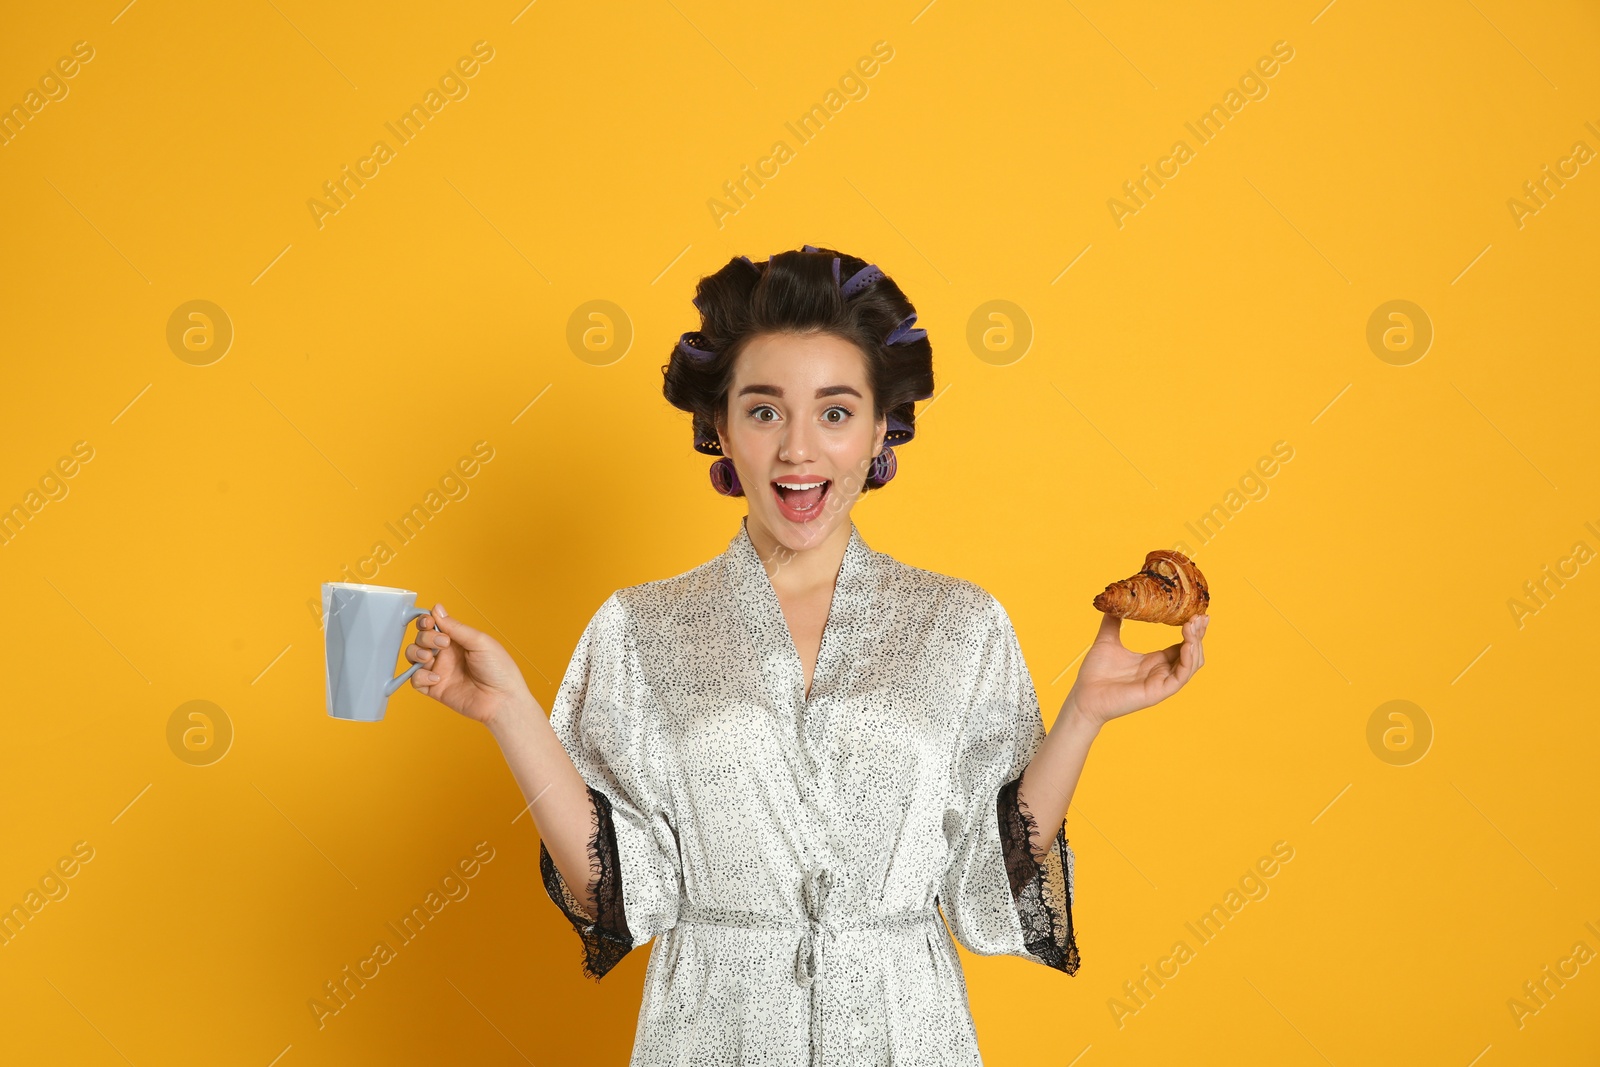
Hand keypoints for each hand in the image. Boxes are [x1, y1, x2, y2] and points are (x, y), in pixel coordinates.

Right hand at [404, 604, 533, 727]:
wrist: (502, 699)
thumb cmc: (499, 669)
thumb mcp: (479, 642)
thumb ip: (456, 627)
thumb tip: (437, 608)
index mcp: (457, 640)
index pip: (433, 625)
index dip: (426, 621)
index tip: (429, 622)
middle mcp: (446, 653)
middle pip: (421, 638)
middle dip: (425, 637)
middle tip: (442, 643)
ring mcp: (440, 670)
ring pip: (414, 656)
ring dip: (415, 652)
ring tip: (428, 657)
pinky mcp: (435, 688)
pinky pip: (416, 680)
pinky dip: (420, 676)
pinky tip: (437, 678)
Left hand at [1064, 612, 1207, 727]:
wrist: (1083, 695)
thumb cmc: (1094, 673)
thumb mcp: (1107, 640)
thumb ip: (1112, 621)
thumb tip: (1115, 600)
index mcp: (1154, 661)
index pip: (1182, 644)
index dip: (1191, 630)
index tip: (1196, 612)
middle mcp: (1161, 672)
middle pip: (1192, 652)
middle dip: (1199, 634)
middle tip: (1201, 616)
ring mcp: (1161, 682)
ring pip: (1192, 664)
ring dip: (1196, 644)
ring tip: (1192, 625)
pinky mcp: (1158, 692)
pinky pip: (1181, 676)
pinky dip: (1187, 659)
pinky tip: (1186, 643)